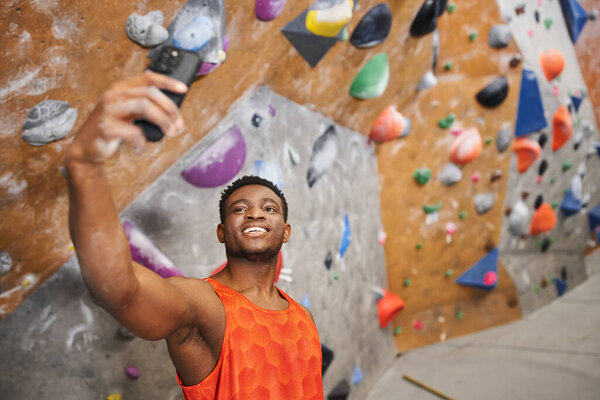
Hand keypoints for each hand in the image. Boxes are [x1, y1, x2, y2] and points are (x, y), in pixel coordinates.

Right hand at [65, 71, 187, 163]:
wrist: (85, 148)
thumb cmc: (111, 130)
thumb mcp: (128, 114)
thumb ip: (145, 108)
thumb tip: (174, 114)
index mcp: (121, 89)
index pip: (147, 78)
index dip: (167, 81)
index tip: (183, 89)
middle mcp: (114, 96)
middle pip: (150, 93)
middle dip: (170, 108)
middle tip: (178, 124)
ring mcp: (109, 111)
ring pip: (144, 107)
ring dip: (163, 121)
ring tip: (169, 133)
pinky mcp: (106, 128)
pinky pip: (133, 132)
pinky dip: (142, 142)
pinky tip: (140, 148)